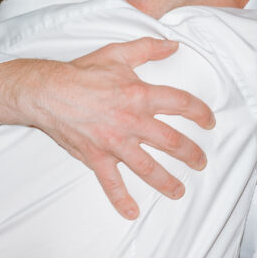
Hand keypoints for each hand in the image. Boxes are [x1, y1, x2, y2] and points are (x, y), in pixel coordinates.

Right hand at [0, 38, 213, 219]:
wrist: (46, 91)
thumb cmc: (82, 72)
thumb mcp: (118, 53)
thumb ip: (149, 48)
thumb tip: (174, 44)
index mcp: (140, 95)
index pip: (180, 103)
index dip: (199, 112)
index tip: (209, 121)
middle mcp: (131, 121)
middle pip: (170, 141)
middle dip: (190, 153)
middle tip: (201, 162)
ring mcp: (114, 142)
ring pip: (147, 167)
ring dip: (165, 181)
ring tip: (179, 191)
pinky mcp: (96, 157)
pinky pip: (110, 183)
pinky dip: (121, 199)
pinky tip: (132, 212)